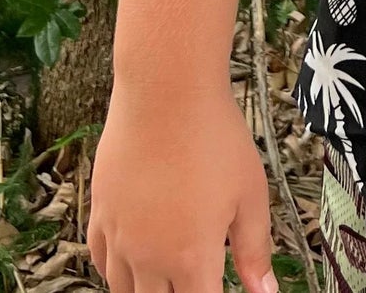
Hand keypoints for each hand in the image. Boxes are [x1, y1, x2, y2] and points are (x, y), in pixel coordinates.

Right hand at [89, 82, 277, 292]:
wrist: (166, 93)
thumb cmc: (213, 137)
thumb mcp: (251, 194)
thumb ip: (255, 249)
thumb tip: (265, 290)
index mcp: (191, 259)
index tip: (218, 287)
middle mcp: (149, 257)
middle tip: (193, 278)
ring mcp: (119, 236)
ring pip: (124, 290)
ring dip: (146, 291)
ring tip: (166, 280)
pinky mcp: (101, 211)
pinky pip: (100, 260)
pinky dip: (116, 270)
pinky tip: (130, 262)